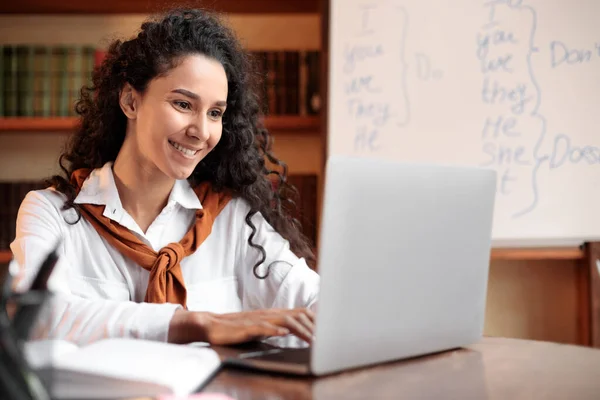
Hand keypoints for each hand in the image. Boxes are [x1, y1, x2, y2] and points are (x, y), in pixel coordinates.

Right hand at [168, 307, 314, 345]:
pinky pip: (262, 327)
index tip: (327, 330)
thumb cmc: (235, 328)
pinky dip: (275, 330)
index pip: (299, 313)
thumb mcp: (260, 327)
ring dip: (299, 330)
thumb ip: (275, 327)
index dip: (314, 321)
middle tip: (325, 340)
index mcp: (273, 314)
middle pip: (296, 315)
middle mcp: (268, 314)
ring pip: (283, 320)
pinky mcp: (246, 327)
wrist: (211, 325)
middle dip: (312, 328)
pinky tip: (284, 333)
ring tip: (311, 340)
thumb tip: (292, 332)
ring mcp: (258, 319)